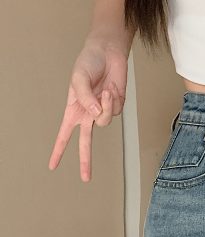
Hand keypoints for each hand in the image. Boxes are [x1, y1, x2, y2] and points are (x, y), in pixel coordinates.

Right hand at [48, 41, 127, 181]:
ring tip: (103, 89)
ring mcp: (103, 112)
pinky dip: (113, 98)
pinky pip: (115, 110)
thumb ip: (84, 97)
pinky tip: (111, 88)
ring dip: (104, 104)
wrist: (108, 54)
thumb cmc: (89, 63)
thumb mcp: (79, 78)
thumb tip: (94, 114)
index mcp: (74, 110)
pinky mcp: (116, 107)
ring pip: (105, 121)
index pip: (64, 134)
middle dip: (86, 161)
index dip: (58, 150)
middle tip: (86, 179)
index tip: (53, 166)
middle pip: (86, 143)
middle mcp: (88, 114)